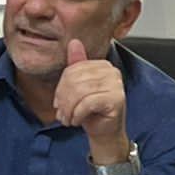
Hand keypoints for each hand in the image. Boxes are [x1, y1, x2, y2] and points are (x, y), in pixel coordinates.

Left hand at [53, 39, 130, 163]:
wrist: (105, 132)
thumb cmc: (90, 111)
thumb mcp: (78, 87)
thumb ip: (75, 66)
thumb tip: (73, 42)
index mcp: (102, 65)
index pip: (72, 70)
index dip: (60, 88)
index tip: (57, 103)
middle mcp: (112, 71)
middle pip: (74, 80)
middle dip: (63, 100)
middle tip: (61, 114)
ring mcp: (116, 84)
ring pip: (80, 91)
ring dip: (69, 109)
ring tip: (68, 119)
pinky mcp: (117, 99)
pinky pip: (87, 103)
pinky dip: (78, 114)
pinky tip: (77, 121)